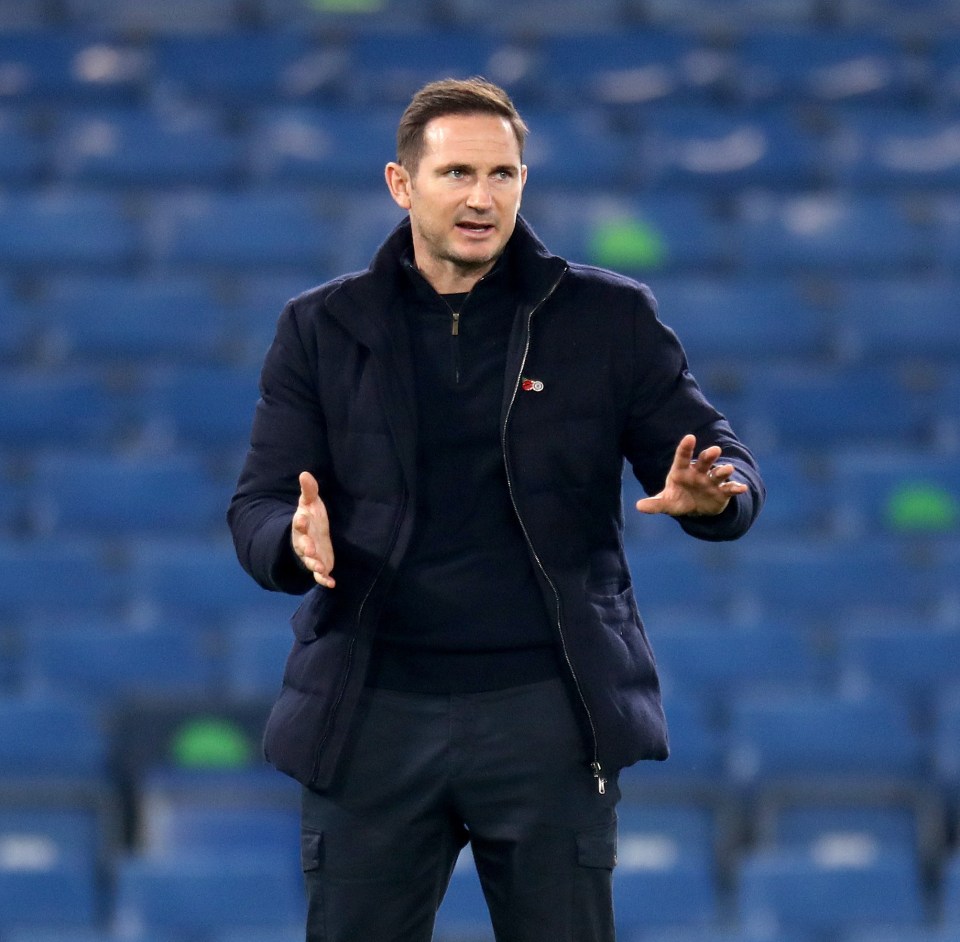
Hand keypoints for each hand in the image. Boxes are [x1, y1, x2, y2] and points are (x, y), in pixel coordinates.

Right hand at [291, 471, 335, 587]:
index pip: (298, 523)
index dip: (300, 521)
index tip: (302, 518)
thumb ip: (309, 490)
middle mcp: (303, 542)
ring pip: (310, 562)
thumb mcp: (310, 503)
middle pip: (302, 545)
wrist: (311, 536)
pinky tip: (331, 583)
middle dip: (306, 547)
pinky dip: (324, 579)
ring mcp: (310, 555)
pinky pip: (319, 575)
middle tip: (310, 549)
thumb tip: (305, 473)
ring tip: (320, 568)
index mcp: (301, 525)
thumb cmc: (311, 517)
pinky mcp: (319, 565)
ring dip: (314, 565)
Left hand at [635, 434, 747, 517]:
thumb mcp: (666, 502)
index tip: (690, 437)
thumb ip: (654, 504)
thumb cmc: (678, 499)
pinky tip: (742, 488)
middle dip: (709, 456)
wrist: (696, 507)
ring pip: (718, 473)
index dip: (686, 448)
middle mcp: (699, 472)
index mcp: (682, 471)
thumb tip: (639, 507)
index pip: (683, 457)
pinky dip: (736, 487)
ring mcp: (711, 481)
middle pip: (704, 461)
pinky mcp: (722, 492)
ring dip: (723, 471)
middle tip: (715, 450)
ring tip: (728, 469)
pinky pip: (730, 488)